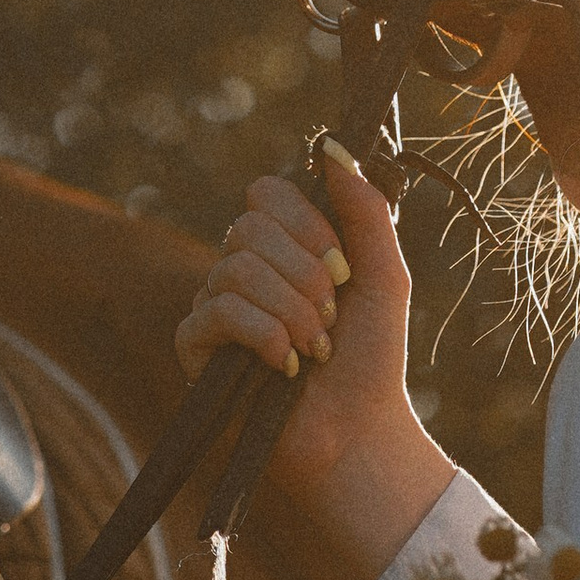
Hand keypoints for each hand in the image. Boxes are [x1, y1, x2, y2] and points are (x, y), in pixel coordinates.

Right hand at [174, 143, 452, 562]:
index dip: (304, 223)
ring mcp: (215, 307)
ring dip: (291, 312)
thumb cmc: (372, 359)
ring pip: (234, 269)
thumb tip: (333, 146)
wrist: (357, 433)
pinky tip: (285, 366)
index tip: (342, 266)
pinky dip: (263, 335)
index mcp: (282, 247)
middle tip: (331, 317)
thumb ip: (366, 210)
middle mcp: (242, 269)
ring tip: (314, 348)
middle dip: (304, 275)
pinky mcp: (195, 349)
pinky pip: (216, 311)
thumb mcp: (384, 275)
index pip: (264, 193)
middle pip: (248, 228)